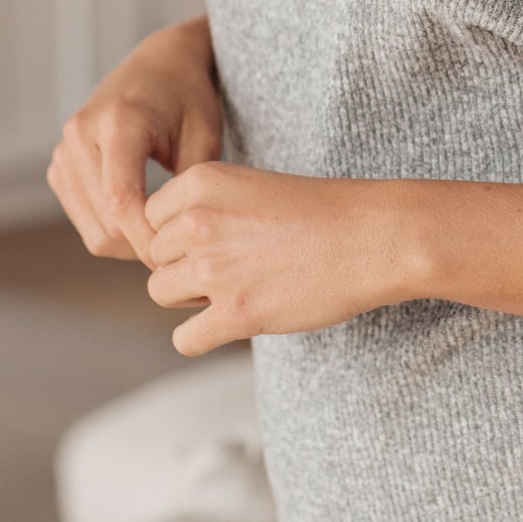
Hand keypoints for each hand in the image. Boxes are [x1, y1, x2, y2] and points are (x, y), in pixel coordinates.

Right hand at [46, 15, 222, 266]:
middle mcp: (80, 135)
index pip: (122, 202)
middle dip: (143, 246)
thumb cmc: (190, 98)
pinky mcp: (59, 166)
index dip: (148, 240)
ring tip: (165, 235)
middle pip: (106, 222)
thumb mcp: (205, 137)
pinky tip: (142, 219)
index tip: (179, 258)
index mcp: (118, 121)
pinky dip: (112, 230)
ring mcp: (63, 151)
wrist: (159, 65)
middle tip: (181, 250)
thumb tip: (178, 242)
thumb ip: (190, 188)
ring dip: (128, 243)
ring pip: (92, 229)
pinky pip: (83, 219)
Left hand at [143, 162, 412, 355]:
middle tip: (233, 266)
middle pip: (155, 258)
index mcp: (200, 182)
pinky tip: (231, 323)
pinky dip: (201, 337)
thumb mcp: (248, 189)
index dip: (178, 235)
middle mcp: (197, 221)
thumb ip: (202, 209)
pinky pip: (184, 339)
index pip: (150, 218)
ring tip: (236, 288)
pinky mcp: (235, 313)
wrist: (372, 237)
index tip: (216, 239)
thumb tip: (162, 252)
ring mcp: (214, 269)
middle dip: (185, 266)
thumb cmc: (319, 213)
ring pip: (161, 294)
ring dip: (192, 298)